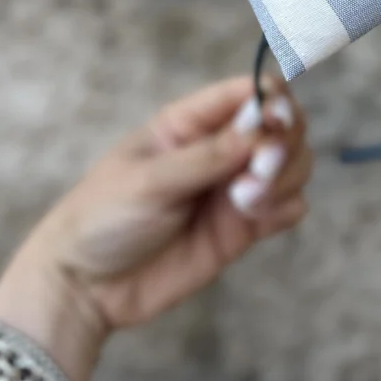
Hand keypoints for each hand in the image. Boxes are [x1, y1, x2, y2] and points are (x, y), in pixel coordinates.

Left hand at [0, 77, 310, 380]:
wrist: (86, 289)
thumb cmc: (103, 218)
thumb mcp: (149, 181)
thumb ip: (209, 154)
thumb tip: (262, 122)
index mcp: (191, 122)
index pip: (250, 91)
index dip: (273, 99)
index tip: (275, 121)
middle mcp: (220, 149)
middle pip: (284, 125)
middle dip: (284, 143)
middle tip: (260, 170)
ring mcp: (234, 188)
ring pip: (294, 163)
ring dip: (286, 176)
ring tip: (246, 201)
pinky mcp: (243, 227)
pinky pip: (290, 206)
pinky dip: (286, 207)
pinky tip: (257, 219)